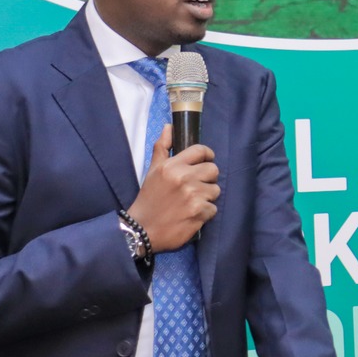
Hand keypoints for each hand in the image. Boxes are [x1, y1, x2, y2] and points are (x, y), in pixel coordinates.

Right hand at [126, 132, 218, 252]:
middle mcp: (184, 178)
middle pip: (213, 169)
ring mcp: (193, 196)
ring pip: (215, 190)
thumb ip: (162, 148)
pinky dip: (205, 213)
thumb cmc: (148, 199)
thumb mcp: (152, 171)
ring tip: (191, 202)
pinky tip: (191, 215)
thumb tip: (169, 127)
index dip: (206, 155)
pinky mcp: (199, 213)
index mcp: (172, 166)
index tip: (205, 162)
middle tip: (196, 186)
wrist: (142, 229)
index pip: (201, 151)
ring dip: (207, 197)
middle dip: (207, 178)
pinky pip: (213, 208)